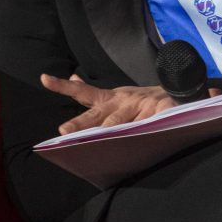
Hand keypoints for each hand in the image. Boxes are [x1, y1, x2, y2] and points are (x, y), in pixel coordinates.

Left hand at [41, 73, 178, 133]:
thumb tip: (73, 78)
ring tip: (97, 142)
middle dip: (81, 124)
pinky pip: (149, 125)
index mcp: (111, 98)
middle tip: (65, 132)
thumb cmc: (140, 101)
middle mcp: (123, 100)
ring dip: (108, 134)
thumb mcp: (116, 95)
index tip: (44, 79)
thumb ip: (93, 92)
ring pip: (121, 124)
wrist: (177, 93)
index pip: (84, 92)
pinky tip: (140, 139)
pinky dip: (143, 133)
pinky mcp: (160, 110)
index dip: (64, 86)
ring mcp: (142, 105)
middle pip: (99, 115)